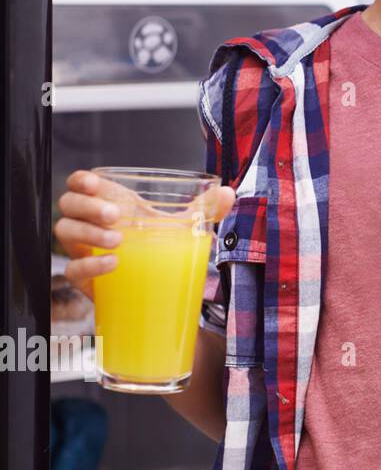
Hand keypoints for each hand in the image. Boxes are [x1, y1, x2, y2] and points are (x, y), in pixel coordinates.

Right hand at [54, 170, 235, 298]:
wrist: (155, 289)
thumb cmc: (159, 247)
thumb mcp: (182, 225)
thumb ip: (204, 208)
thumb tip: (228, 193)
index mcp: (110, 204)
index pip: (80, 185)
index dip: (79, 181)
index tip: (92, 183)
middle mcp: (91, 224)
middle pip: (68, 205)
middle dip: (86, 207)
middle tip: (115, 215)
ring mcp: (84, 250)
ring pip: (64, 233)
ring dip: (88, 233)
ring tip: (118, 241)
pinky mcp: (85, 278)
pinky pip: (72, 269)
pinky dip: (89, 266)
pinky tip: (112, 264)